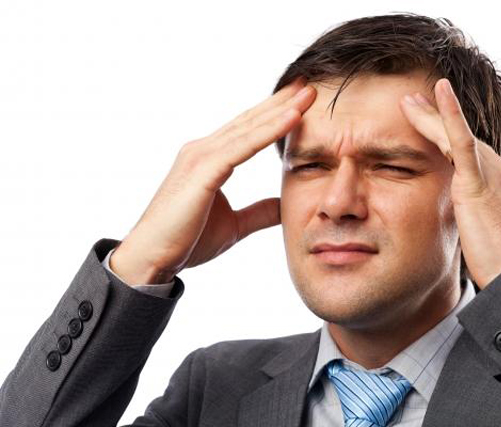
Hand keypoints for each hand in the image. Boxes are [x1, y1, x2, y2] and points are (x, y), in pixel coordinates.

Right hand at [110, 77, 316, 283]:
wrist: (152, 260)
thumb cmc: (185, 241)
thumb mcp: (234, 226)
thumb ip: (258, 213)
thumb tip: (283, 206)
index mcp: (209, 160)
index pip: (247, 130)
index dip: (274, 114)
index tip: (301, 100)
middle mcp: (203, 151)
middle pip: (249, 121)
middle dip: (281, 101)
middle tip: (308, 84)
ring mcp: (200, 157)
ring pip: (249, 128)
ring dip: (281, 109)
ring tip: (308, 92)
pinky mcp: (203, 170)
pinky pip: (243, 146)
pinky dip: (269, 130)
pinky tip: (293, 117)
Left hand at [399, 78, 500, 288]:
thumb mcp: (491, 239)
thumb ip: (477, 222)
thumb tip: (464, 224)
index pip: (472, 156)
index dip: (449, 139)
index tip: (433, 128)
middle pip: (463, 140)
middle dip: (437, 120)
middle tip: (414, 102)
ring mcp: (495, 174)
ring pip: (457, 135)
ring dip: (431, 116)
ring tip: (408, 100)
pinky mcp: (479, 183)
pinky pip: (461, 141)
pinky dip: (450, 115)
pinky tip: (439, 91)